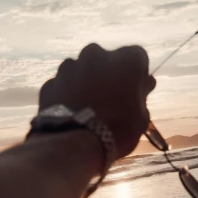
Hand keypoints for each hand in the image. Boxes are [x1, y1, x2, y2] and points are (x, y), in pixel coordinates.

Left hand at [38, 44, 155, 159]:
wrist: (72, 143)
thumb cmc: (117, 129)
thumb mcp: (141, 117)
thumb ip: (142, 95)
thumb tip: (146, 84)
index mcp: (125, 59)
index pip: (138, 57)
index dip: (137, 74)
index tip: (135, 90)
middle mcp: (96, 54)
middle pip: (107, 60)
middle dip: (110, 74)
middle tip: (112, 99)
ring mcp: (70, 66)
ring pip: (83, 70)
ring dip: (88, 82)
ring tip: (89, 107)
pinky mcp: (51, 81)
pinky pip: (65, 84)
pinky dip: (69, 93)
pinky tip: (73, 112)